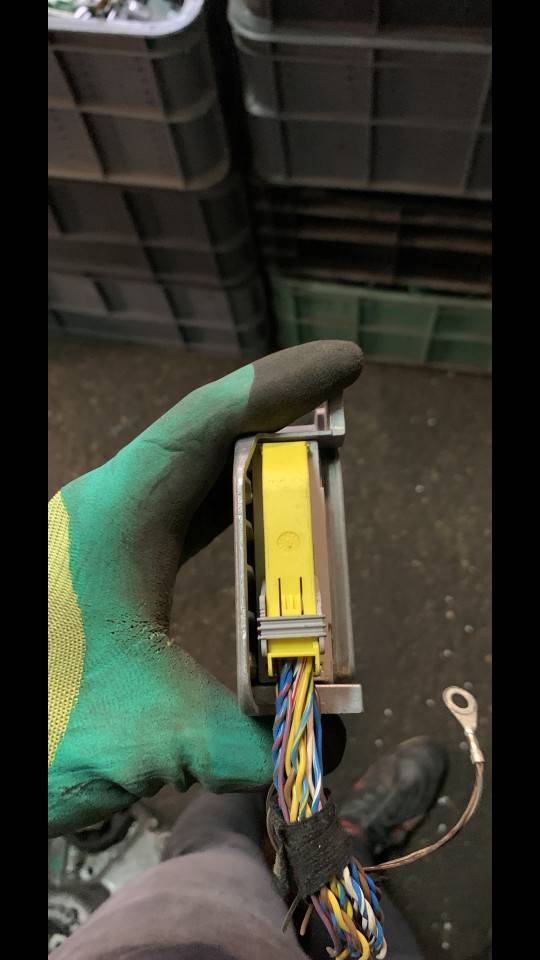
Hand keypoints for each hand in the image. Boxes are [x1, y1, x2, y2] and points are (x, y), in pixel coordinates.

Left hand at [48, 341, 362, 835]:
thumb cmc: (42, 724)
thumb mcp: (146, 735)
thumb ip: (241, 745)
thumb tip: (316, 749)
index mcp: (112, 518)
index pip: (204, 426)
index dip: (278, 389)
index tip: (342, 368)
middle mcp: (109, 511)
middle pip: (207, 440)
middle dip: (279, 418)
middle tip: (343, 406)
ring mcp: (109, 535)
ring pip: (195, 475)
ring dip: (257, 464)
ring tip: (317, 458)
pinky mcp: (113, 565)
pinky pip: (186, 514)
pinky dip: (232, 509)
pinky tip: (263, 524)